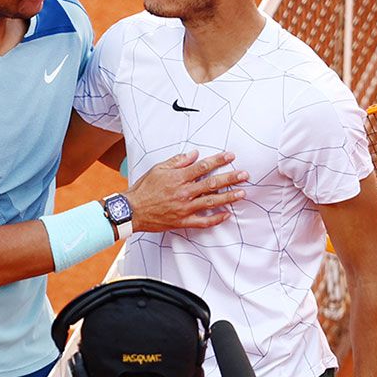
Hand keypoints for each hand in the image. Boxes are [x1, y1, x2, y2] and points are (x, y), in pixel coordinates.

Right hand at [126, 150, 246, 231]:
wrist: (132, 210)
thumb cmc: (144, 189)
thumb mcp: (158, 169)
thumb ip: (177, 161)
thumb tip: (194, 154)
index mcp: (178, 178)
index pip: (203, 166)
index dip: (219, 160)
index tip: (231, 156)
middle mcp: (184, 192)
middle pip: (212, 184)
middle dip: (230, 178)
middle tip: (245, 175)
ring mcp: (185, 208)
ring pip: (211, 202)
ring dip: (228, 198)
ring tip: (242, 193)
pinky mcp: (182, 221)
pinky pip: (203, 221)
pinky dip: (215, 219)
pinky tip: (226, 215)